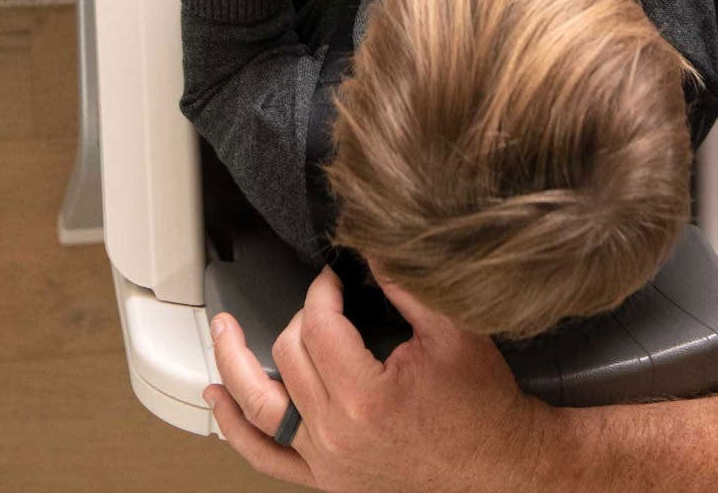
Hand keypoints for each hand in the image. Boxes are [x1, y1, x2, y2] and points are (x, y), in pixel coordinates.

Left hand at [204, 266, 548, 491]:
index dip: (323, 290)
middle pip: (288, 356)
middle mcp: (336, 433)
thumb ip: (408, 286)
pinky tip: (218, 402)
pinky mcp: (327, 479)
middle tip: (323, 299)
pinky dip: (237, 429)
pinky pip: (267, 458)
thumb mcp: (455, 331)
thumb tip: (372, 247)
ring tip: (222, 330)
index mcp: (365, 396)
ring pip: (262, 406)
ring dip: (234, 364)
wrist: (498, 467)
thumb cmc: (481, 404)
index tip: (336, 277)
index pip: (319, 325)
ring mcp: (326, 461)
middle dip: (300, 315)